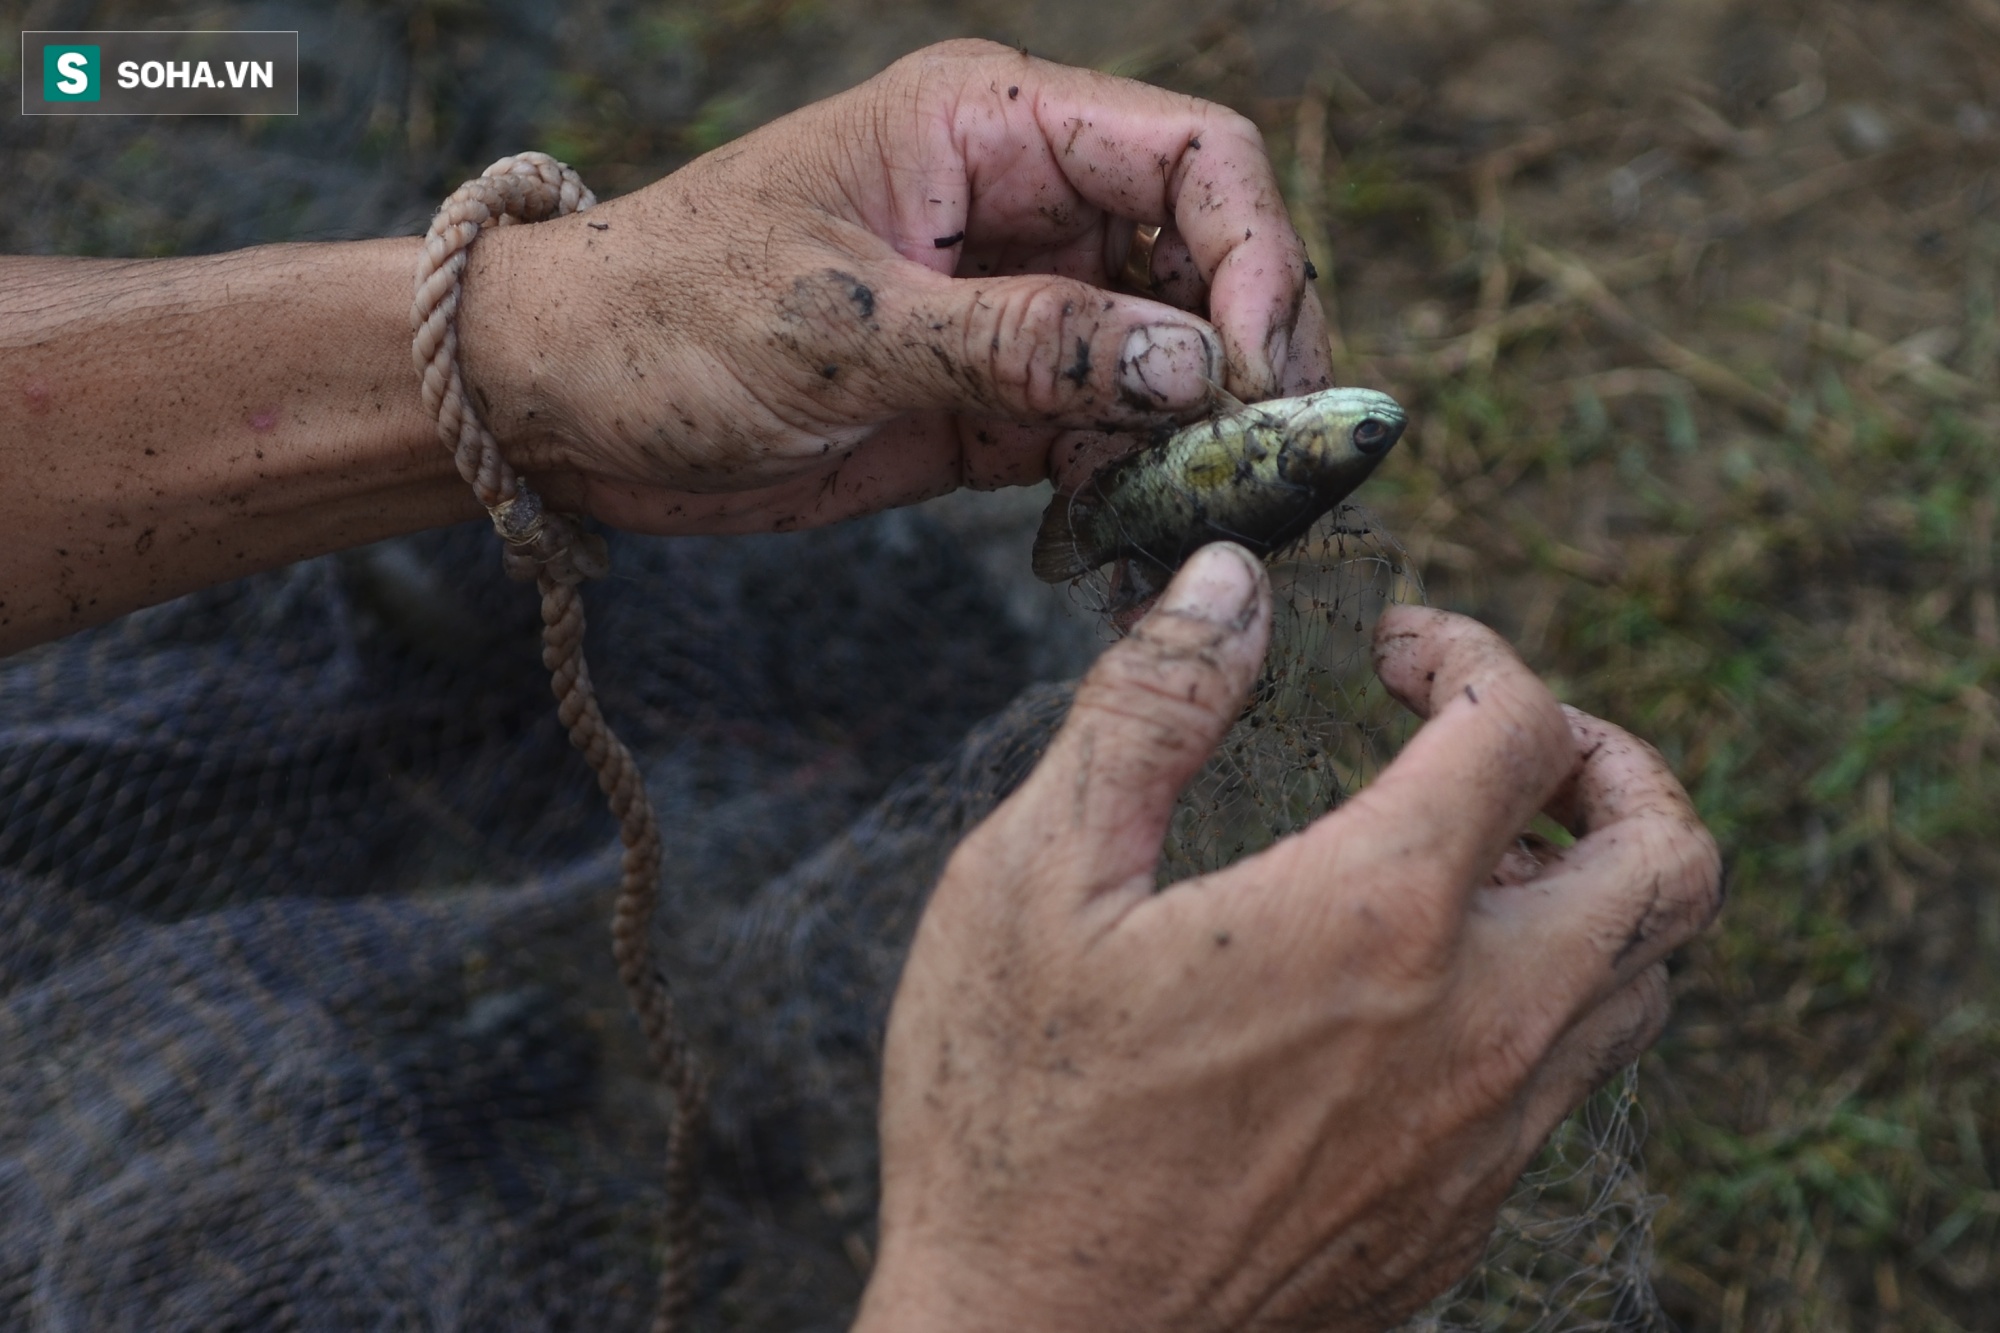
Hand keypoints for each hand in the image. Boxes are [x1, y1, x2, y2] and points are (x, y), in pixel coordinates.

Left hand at [457, 39, 1332, 535]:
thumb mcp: (840, 324)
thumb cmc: (667, 318)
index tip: (1260, 377)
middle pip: (1204, 260)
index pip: (1192, 156)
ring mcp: (1014, 309)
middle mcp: (1022, 207)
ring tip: (1195, 517)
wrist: (564, 407)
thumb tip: (1191, 368)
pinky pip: (1102, 436)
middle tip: (1260, 466)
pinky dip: (1128, 486)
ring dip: (1195, 438)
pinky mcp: (991, 401)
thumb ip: (1020, 342)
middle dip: (1244, 359)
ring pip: (1167, 360)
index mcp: (988, 125)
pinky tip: (1118, 539)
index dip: (1255, 256)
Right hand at [854, 545, 1721, 1332]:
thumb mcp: (1031, 881)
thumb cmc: (1011, 1118)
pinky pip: (1573, 1075)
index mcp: (1374, 915)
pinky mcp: (1466, 1214)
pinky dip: (1547, 990)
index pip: (1520, 724)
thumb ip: (1147, 708)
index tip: (1393, 653)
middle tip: (1508, 741)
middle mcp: (1478, 1025)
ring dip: (1592, 881)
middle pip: (1673, 857)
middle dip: (1612, 759)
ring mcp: (1488, 1136)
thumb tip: (1228, 579)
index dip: (1469, 648)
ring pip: (1645, 975)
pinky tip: (1419, 988)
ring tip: (1471, 856)